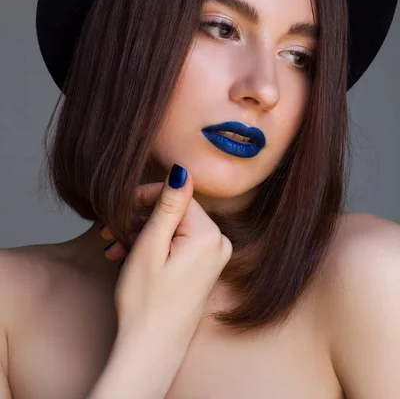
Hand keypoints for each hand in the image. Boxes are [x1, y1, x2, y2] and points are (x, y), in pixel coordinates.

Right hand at [108, 164, 232, 341]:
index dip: (146, 198)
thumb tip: (182, 170)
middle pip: (176, 212)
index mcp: (210, 235)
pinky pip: (178, 244)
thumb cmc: (146, 302)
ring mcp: (214, 258)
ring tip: (116, 245)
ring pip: (173, 228)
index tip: (122, 208)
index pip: (179, 195)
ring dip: (142, 233)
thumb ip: (168, 205)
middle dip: (141, 218)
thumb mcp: (151, 246)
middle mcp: (219, 244)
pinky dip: (154, 246)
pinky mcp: (205, 268)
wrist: (150, 349)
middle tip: (112, 230)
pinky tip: (128, 254)